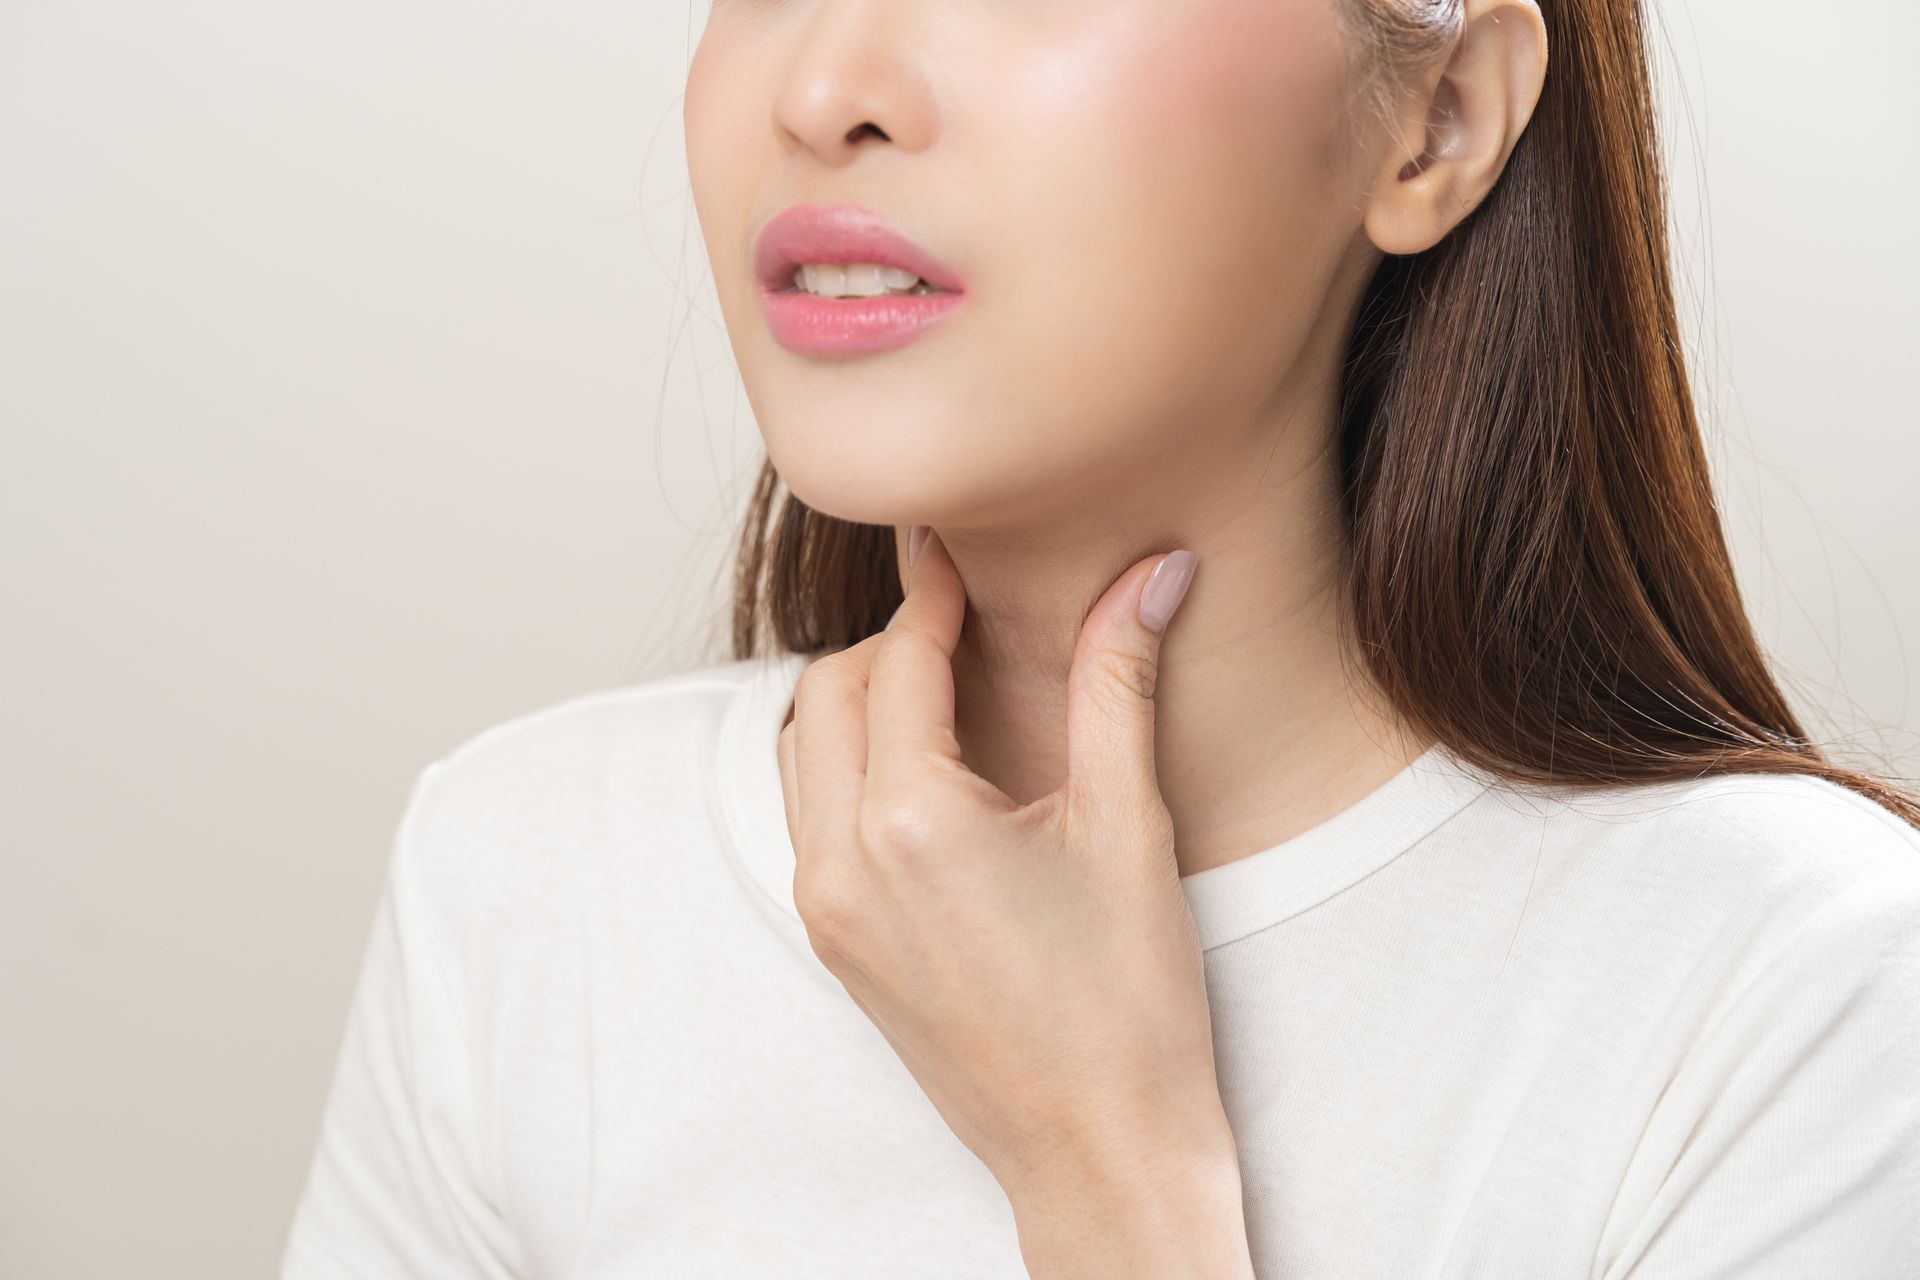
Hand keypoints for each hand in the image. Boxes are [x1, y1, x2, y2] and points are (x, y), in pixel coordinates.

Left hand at [774, 524, 1232, 1201]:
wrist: (1099, 1151)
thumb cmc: (1129, 1002)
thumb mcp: (1130, 824)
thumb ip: (1119, 680)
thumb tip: (1153, 572)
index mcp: (911, 822)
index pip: (898, 661)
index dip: (929, 590)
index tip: (947, 539)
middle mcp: (841, 862)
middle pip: (827, 694)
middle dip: (887, 643)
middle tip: (959, 617)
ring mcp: (827, 910)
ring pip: (802, 756)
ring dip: (855, 704)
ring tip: (940, 686)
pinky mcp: (835, 945)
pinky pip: (809, 819)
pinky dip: (846, 769)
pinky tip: (925, 771)